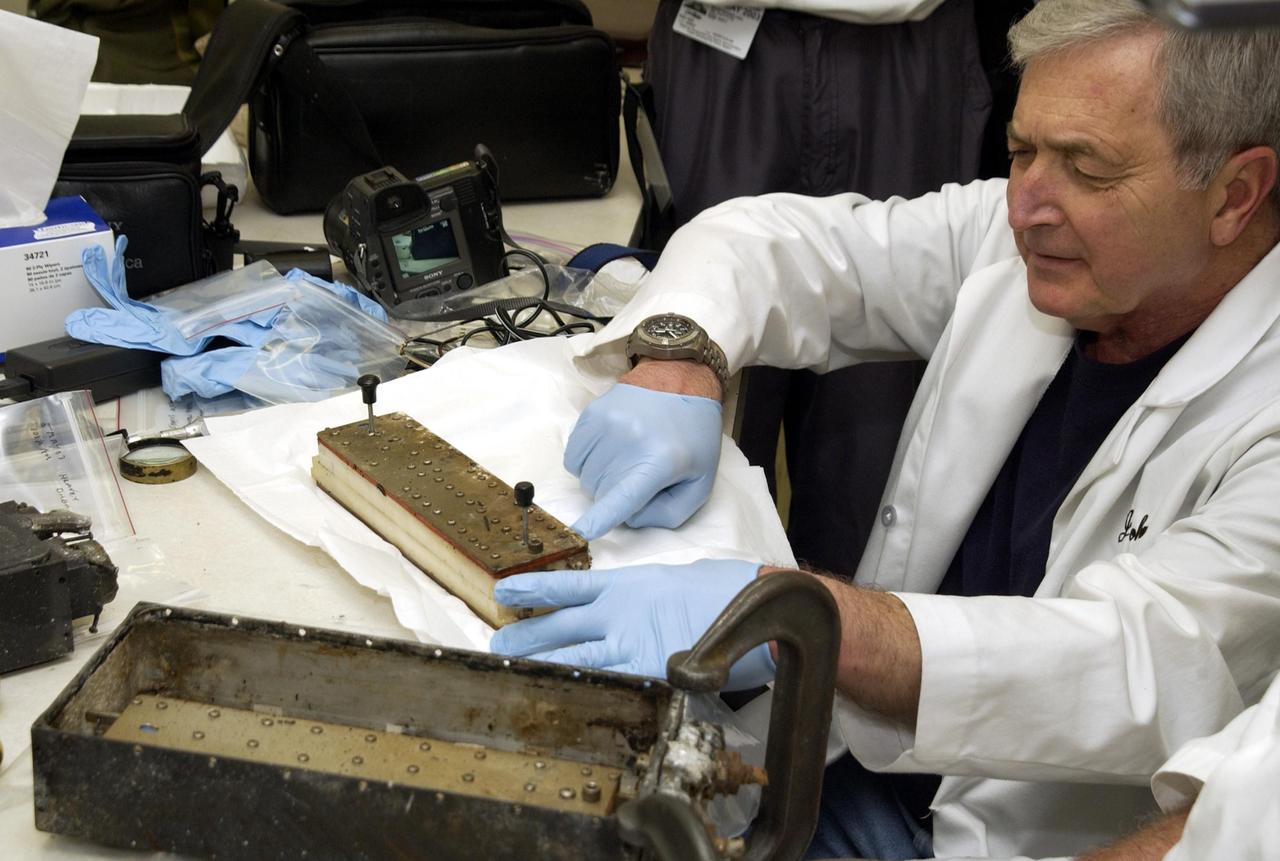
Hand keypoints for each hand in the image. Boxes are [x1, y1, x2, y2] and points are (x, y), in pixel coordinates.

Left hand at [490, 560, 775, 690]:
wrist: (756, 608)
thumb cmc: (724, 590)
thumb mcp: (672, 579)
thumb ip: (640, 596)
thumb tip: (627, 610)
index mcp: (625, 584)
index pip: (567, 586)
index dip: (533, 590)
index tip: (505, 592)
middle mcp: (619, 612)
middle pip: (559, 626)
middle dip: (525, 637)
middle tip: (497, 646)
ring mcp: (630, 644)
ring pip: (572, 657)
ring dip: (539, 664)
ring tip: (510, 670)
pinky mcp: (646, 672)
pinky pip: (604, 684)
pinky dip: (579, 690)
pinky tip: (557, 696)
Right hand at [566, 383, 721, 539]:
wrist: (680, 379)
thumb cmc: (692, 437)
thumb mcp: (700, 482)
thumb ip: (669, 513)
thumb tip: (628, 519)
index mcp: (662, 460)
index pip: (624, 496)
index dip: (600, 519)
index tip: (578, 533)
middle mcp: (630, 440)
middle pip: (601, 493)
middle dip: (615, 495)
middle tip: (638, 476)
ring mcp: (607, 424)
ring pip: (583, 478)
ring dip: (600, 479)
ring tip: (625, 460)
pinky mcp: (591, 414)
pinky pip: (573, 458)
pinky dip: (586, 463)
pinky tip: (609, 450)